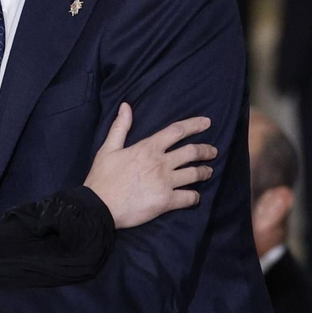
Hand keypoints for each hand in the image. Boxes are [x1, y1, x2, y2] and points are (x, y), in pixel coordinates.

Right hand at [84, 104, 215, 228]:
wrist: (99, 206)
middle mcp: (161, 163)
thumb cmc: (102, 178)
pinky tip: (195, 196)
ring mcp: (165, 182)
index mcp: (148, 147)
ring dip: (205, 172)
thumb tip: (126, 106)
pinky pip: (189, 197)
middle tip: (213, 151)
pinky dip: (195, 197)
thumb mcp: (108, 148)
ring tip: (209, 171)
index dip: (194, 125)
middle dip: (206, 150)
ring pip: (195, 174)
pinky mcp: (166, 201)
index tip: (207, 123)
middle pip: (192, 151)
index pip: (177, 131)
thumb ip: (120, 127)